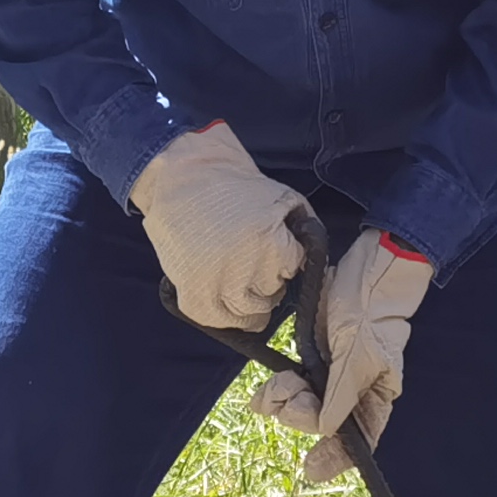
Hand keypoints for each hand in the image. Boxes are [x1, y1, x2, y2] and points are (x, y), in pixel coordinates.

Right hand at [131, 122, 309, 334]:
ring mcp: (215, 285)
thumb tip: (315, 263)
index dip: (285, 260)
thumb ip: (305, 228)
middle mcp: (244, 269)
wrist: (180, 176)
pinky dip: (222, 314)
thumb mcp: (283, 197)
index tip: (272, 250)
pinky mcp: (191, 294)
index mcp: (269, 243)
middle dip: (268, 280)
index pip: (294, 270)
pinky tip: (222, 296)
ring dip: (248, 301)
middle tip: (251, 261)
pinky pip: (216, 320)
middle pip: (273, 294)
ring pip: (249, 315)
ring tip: (237, 279)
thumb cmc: (234, 185)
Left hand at [254, 228, 433, 483]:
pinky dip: (275, 391)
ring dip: (283, 399)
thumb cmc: (372, 308)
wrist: (367, 266)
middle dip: (297, 413)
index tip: (311, 470)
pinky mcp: (315, 359)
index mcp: (376, 396)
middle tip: (283, 393)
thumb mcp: (359, 354)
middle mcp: (354, 392)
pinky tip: (261, 397)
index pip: (359, 441)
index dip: (336, 459)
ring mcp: (332, 375)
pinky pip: (291, 385)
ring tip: (274, 385)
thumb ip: (342, 395)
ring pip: (301, 405)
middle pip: (321, 424)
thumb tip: (326, 430)